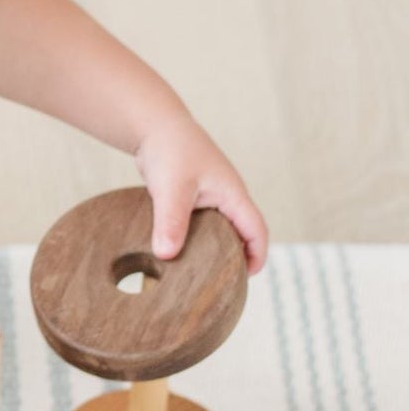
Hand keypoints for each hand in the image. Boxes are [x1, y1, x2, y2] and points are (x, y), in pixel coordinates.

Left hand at [133, 115, 269, 274]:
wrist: (154, 126)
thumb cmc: (170, 151)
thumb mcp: (171, 189)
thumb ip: (171, 221)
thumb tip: (167, 255)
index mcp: (233, 194)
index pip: (257, 230)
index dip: (256, 255)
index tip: (245, 279)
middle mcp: (226, 196)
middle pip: (241, 233)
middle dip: (236, 257)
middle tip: (220, 284)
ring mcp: (209, 196)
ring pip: (219, 229)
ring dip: (214, 249)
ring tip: (198, 275)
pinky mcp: (191, 197)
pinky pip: (200, 223)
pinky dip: (195, 238)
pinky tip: (176, 253)